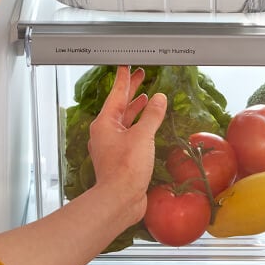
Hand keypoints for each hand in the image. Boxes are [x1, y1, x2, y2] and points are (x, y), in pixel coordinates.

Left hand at [88, 66, 166, 224]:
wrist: (120, 199)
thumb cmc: (125, 169)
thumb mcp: (142, 136)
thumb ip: (152, 115)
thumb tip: (159, 99)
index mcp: (105, 124)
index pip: (115, 94)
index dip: (123, 79)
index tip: (126, 65)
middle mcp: (105, 133)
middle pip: (119, 106)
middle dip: (130, 91)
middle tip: (140, 76)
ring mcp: (112, 146)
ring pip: (124, 121)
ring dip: (135, 109)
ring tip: (145, 98)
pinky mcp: (120, 158)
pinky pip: (129, 135)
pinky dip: (138, 126)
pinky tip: (148, 126)